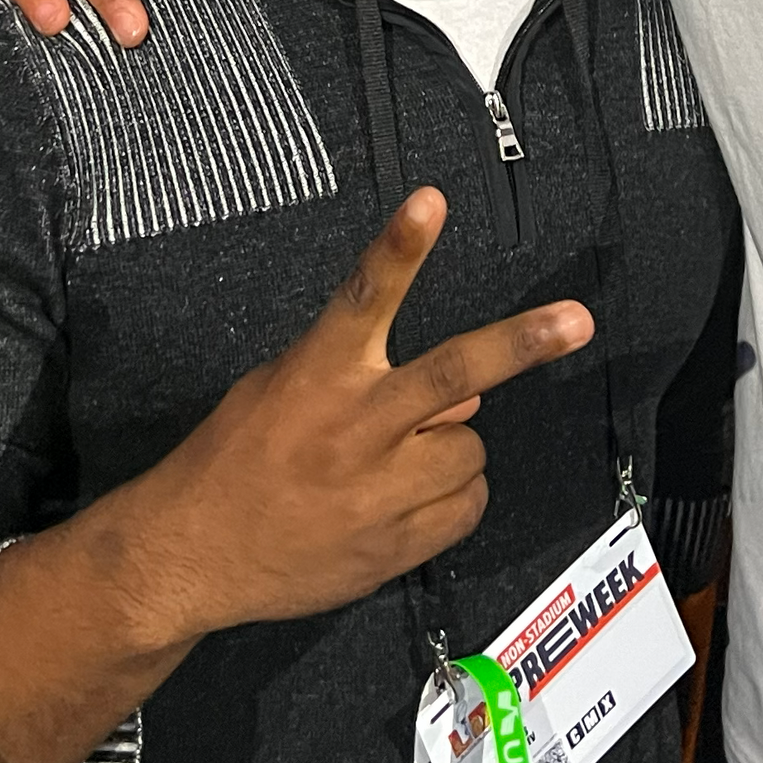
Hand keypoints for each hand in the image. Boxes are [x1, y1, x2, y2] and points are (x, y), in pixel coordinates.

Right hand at [120, 185, 593, 639]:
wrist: (187, 558)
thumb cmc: (230, 462)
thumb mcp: (280, 390)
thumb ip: (366, 375)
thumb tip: (460, 384)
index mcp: (316, 376)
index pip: (364, 296)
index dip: (400, 248)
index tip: (430, 203)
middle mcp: (352, 428)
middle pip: (452, 372)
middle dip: (521, 344)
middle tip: (575, 321)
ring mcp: (375, 491)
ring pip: (469, 447)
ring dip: (451, 448)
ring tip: (400, 460)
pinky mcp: (392, 546)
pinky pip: (465, 508)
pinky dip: (451, 499)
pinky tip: (407, 500)